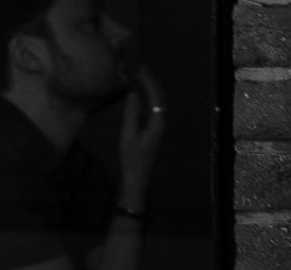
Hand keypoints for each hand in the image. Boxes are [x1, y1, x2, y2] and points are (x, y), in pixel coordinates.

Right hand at [117, 68, 166, 201]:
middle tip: (139, 70)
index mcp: (158, 121)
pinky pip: (151, 112)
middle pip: (159, 97)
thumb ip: (131, 113)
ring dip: (148, 92)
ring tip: (137, 81)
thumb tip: (132, 93)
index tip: (139, 68)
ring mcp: (159, 128)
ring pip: (156, 104)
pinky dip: (145, 102)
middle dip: (150, 83)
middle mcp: (162, 122)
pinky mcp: (153, 134)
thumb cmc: (132, 159)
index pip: (156, 95)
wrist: (137, 180)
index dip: (148, 81)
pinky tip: (136, 100)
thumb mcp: (128, 135)